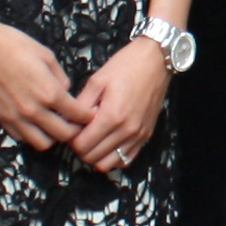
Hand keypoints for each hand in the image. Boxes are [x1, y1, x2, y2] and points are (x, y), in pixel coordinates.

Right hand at [0, 19, 84, 150]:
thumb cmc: (14, 45)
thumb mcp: (47, 55)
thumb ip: (61, 78)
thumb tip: (66, 93)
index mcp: (48, 92)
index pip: (76, 115)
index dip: (87, 117)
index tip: (90, 115)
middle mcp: (33, 110)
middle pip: (63, 135)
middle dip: (75, 131)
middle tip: (77, 123)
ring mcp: (16, 117)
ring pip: (42, 143)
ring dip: (53, 137)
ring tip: (55, 125)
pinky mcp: (1, 119)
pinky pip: (22, 138)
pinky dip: (33, 135)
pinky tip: (36, 123)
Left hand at [66, 37, 171, 172]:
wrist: (156, 61)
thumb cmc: (125, 66)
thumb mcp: (97, 80)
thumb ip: (81, 104)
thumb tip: (69, 121)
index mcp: (111, 116)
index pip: (82, 145)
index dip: (72, 139)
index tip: (72, 128)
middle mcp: (126, 131)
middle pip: (93, 157)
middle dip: (81, 148)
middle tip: (80, 133)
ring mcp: (138, 136)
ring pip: (108, 164)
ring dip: (96, 156)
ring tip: (93, 140)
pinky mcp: (146, 136)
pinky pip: (126, 160)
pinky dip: (113, 157)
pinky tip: (108, 143)